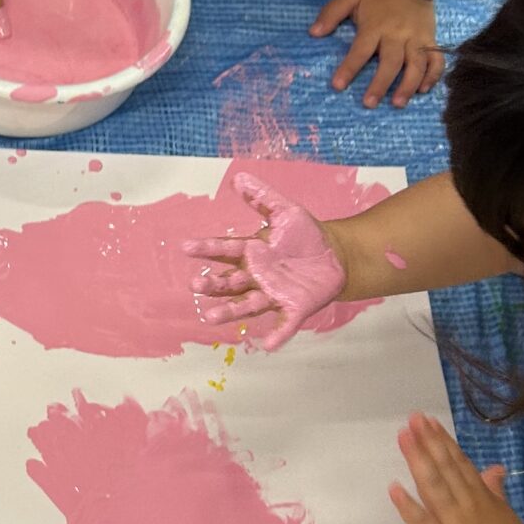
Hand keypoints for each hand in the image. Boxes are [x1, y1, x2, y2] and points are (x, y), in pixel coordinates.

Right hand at [184, 174, 345, 350]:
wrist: (336, 256)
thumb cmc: (306, 235)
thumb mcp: (286, 212)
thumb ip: (262, 199)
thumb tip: (238, 178)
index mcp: (252, 253)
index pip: (224, 251)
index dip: (206, 249)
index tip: (186, 247)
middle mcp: (256, 277)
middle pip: (229, 282)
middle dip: (212, 285)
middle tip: (195, 286)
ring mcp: (273, 294)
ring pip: (247, 305)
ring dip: (230, 312)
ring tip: (211, 317)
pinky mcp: (294, 308)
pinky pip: (284, 323)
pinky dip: (277, 334)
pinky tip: (269, 345)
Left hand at [311, 0, 441, 108]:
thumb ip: (331, 13)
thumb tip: (313, 33)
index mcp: (375, 26)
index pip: (360, 50)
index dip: (349, 68)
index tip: (338, 86)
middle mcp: (397, 35)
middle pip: (391, 62)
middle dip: (380, 84)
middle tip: (369, 103)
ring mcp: (417, 38)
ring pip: (416, 65)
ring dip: (408, 85)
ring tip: (398, 104)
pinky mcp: (430, 40)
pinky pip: (436, 60)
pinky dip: (433, 76)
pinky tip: (423, 90)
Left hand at [388, 412, 523, 523]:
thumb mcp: (505, 514)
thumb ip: (495, 490)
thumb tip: (494, 468)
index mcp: (481, 496)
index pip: (459, 462)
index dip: (443, 441)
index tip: (429, 422)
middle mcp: (467, 505)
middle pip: (445, 468)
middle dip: (428, 441)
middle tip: (413, 418)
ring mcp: (453, 523)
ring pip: (434, 486)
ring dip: (418, 460)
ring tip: (404, 438)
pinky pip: (421, 522)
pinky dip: (407, 505)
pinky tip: (394, 487)